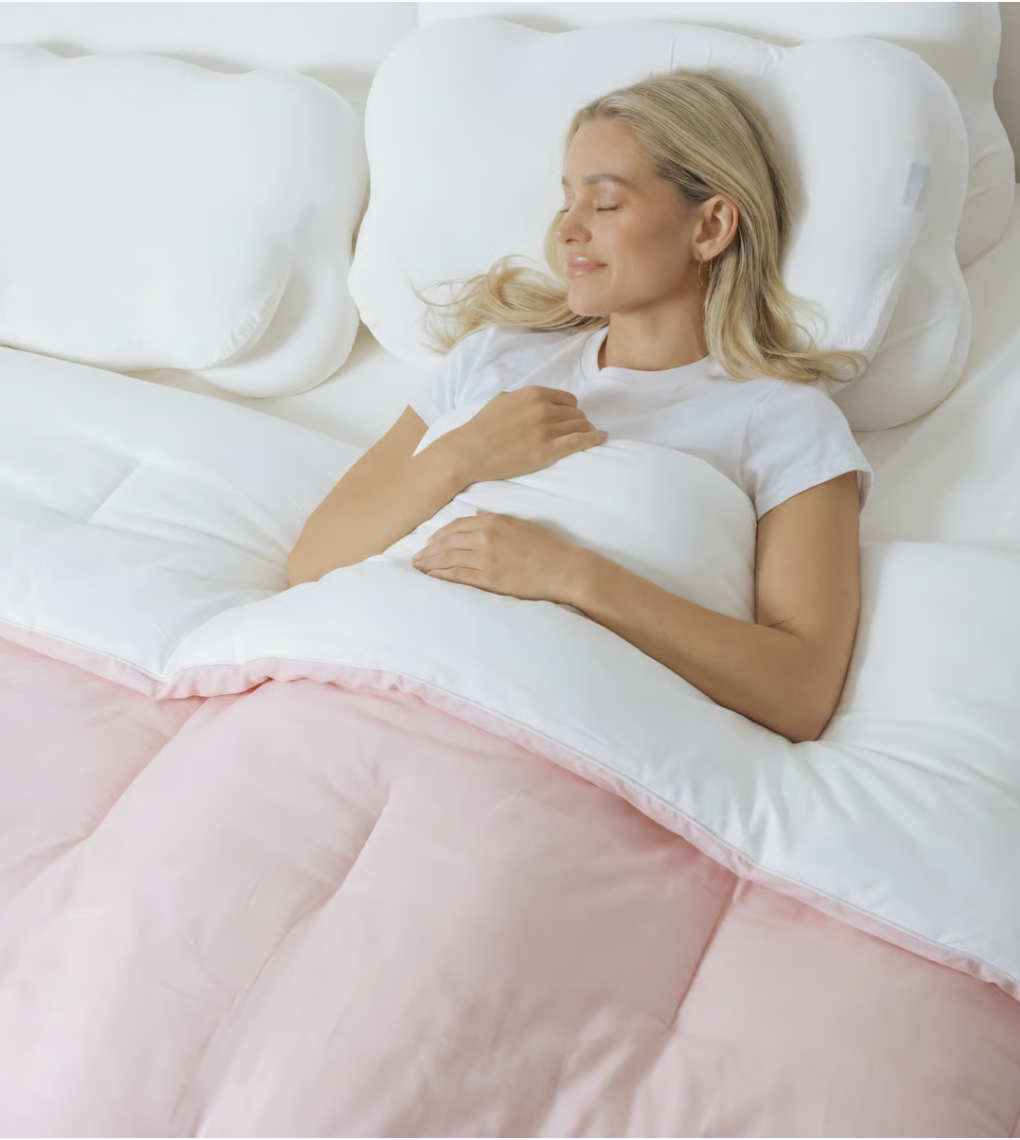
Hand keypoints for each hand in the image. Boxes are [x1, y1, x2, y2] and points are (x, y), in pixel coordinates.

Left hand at [411, 510, 584, 603]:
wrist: (564, 569)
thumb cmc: (547, 547)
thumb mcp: (522, 524)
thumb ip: (497, 519)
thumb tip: (478, 514)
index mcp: (493, 521)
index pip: (456, 526)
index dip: (439, 535)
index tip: (430, 542)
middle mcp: (485, 537)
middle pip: (446, 542)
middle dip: (428, 550)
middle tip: (416, 558)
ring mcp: (485, 558)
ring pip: (447, 558)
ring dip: (429, 563)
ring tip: (418, 568)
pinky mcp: (489, 578)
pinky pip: (457, 576)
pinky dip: (441, 576)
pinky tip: (431, 577)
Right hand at [442, 386, 605, 485]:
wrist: (469, 451)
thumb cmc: (481, 427)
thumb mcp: (502, 400)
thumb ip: (521, 397)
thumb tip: (531, 399)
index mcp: (534, 394)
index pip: (568, 400)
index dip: (572, 410)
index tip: (571, 419)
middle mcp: (543, 409)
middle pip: (576, 414)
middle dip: (579, 422)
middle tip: (580, 431)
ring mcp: (546, 430)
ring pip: (580, 427)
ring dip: (587, 431)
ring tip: (591, 436)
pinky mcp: (547, 451)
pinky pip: (579, 442)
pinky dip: (593, 439)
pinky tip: (601, 438)